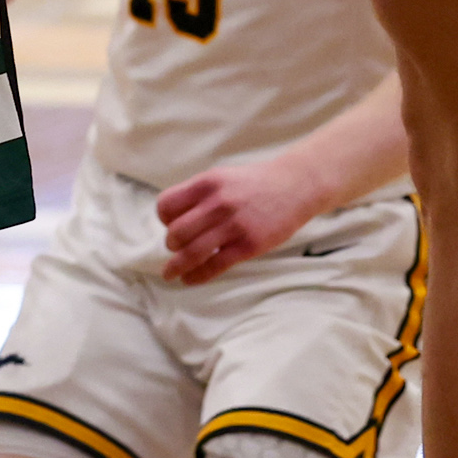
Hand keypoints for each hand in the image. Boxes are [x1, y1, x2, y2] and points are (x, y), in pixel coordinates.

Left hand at [154, 153, 318, 283]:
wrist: (293, 186)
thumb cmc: (254, 183)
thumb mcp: (221, 177)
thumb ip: (199, 195)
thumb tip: (173, 218)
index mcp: (206, 183)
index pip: (167, 205)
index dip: (164, 219)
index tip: (169, 225)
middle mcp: (217, 203)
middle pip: (177, 232)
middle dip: (171, 244)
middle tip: (174, 248)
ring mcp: (233, 225)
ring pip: (193, 251)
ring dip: (177, 265)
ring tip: (171, 273)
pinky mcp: (248, 245)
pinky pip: (215, 265)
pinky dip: (198, 275)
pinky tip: (190, 279)